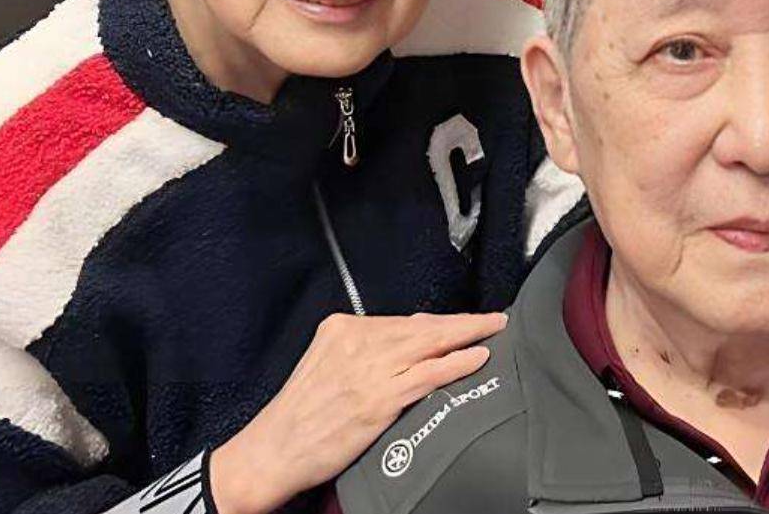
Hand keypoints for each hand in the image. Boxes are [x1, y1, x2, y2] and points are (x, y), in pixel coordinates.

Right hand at [209, 311, 507, 513]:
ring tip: (495, 331)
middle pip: (422, 326)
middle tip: (495, 319)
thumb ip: (366, 352)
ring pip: (430, 343)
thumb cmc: (301, 415)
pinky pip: (427, 374)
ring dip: (468, 335)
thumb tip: (414, 343)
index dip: (440, 321)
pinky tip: (476, 358)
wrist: (274, 450)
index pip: (403, 320)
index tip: (464, 321)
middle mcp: (356, 343)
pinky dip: (456, 363)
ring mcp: (368, 370)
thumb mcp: (327, 366)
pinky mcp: (377, 399)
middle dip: (463, 322)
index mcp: (341, 330)